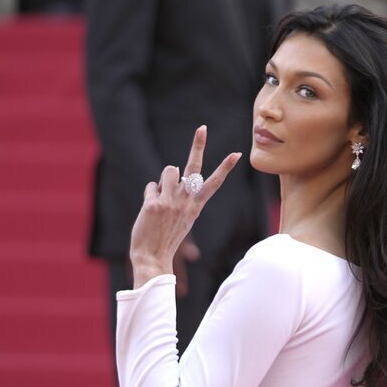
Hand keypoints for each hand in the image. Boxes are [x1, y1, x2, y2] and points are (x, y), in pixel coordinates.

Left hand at [129, 125, 240, 288]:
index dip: (225, 167)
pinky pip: (150, 187)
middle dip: (198, 145)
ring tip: (162, 200)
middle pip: (193, 167)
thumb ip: (180, 194)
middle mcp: (185, 201)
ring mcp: (170, 202)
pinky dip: (149, 196)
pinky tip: (149, 212)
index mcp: (196, 206)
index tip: (237, 154)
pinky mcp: (153, 204)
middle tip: (202, 128)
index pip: (213, 183)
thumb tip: (173, 169)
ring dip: (164, 181)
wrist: (152, 258)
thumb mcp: (181, 218)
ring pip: (168, 171)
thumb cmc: (167, 238)